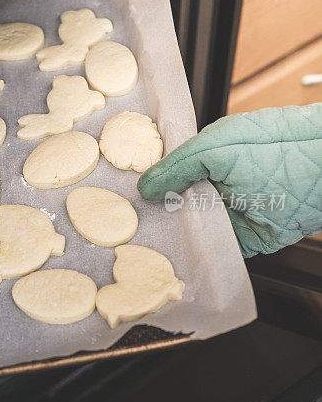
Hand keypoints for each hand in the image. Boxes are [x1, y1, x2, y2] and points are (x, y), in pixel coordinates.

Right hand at [138, 104, 321, 257]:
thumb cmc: (276, 149)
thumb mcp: (216, 146)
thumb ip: (178, 166)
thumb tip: (147, 186)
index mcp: (210, 155)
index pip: (169, 170)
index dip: (149, 181)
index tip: (125, 194)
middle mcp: (217, 184)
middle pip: (176, 201)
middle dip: (157, 211)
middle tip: (130, 222)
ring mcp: (230, 212)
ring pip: (192, 228)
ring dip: (175, 235)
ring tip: (144, 243)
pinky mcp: (242, 239)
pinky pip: (213, 249)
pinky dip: (197, 254)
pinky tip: (175, 255)